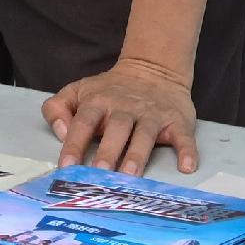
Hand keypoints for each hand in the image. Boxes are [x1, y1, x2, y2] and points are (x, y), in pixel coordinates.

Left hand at [43, 55, 201, 175]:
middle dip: (107, 152)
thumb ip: (57, 108)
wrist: (153, 69)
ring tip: (130, 176)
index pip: (84, 122)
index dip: (74, 143)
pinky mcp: (176, 120)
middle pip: (116, 129)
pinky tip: (187, 166)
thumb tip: (60, 133)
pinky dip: (187, 150)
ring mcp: (152, 114)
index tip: (66, 166)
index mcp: (98, 101)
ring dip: (137, 155)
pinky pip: (183, 136)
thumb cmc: (109, 91)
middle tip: (99, 174)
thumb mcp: (78, 91)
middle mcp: (125, 108)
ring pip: (144, 135)